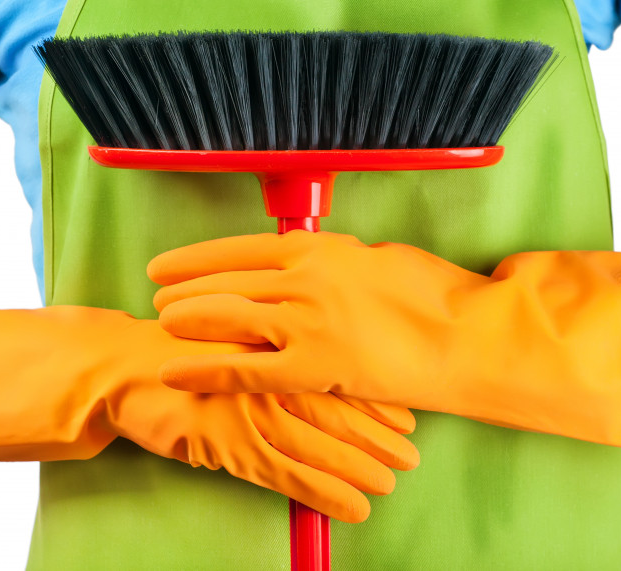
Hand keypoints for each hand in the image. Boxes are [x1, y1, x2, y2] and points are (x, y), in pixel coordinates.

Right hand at [0, 304, 418, 521]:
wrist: (122, 366)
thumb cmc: (177, 348)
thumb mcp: (229, 334)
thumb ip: (271, 344)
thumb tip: (314, 351)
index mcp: (272, 340)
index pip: (335, 370)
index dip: (375, 397)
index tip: (408, 413)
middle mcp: (268, 372)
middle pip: (336, 409)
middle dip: (378, 436)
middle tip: (411, 454)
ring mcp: (249, 409)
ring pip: (319, 444)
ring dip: (359, 467)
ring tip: (390, 484)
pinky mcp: (229, 443)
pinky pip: (287, 475)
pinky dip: (324, 492)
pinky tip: (353, 507)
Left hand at [148, 231, 620, 451]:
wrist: (464, 334)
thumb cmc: (431, 294)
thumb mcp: (376, 259)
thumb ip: (333, 262)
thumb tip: (312, 264)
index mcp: (318, 249)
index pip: (240, 250)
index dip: (198, 258)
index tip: (171, 263)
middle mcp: (302, 279)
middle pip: (225, 281)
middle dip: (185, 287)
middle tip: (156, 291)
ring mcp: (304, 322)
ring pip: (228, 318)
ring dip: (189, 320)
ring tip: (162, 322)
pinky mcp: (312, 367)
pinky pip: (244, 370)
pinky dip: (205, 370)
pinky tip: (177, 371)